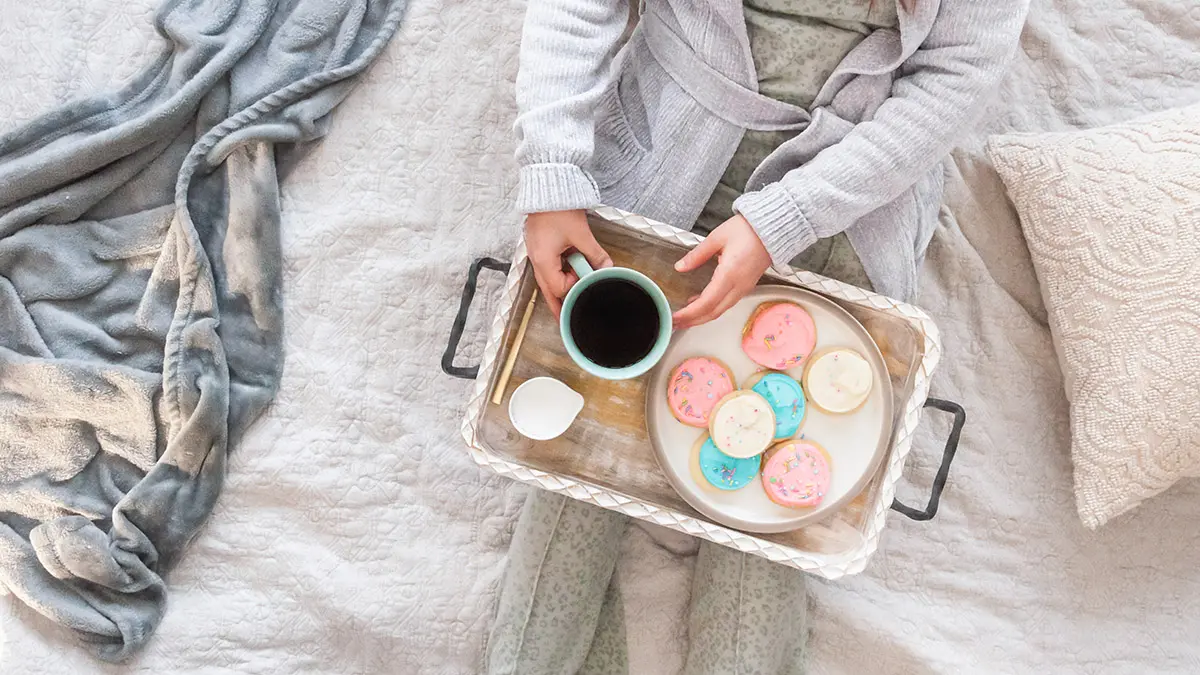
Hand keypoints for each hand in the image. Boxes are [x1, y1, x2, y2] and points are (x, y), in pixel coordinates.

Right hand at [524, 210, 612, 317]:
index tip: (587, 283)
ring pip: (547, 279)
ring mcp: (535, 253)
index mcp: (544, 260)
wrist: (546, 187)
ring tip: (572, 293)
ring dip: (560, 286)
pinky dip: (558, 272)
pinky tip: (568, 271)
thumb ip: (595, 255)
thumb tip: (608, 268)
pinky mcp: (539, 246)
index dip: (574, 288)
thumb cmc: (558, 208)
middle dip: (558, 304)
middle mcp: (536, 259)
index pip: (559, 288)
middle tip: (566, 318)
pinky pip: (547, 266)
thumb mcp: (581, 234)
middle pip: (547, 290)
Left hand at [672, 214, 770, 328]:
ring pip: (721, 310)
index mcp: (730, 273)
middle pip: (714, 312)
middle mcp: (739, 285)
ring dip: (702, 316)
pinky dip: (712, 307)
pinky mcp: (746, 285)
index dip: (690, 313)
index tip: (676, 317)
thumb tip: (680, 267)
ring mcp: (744, 287)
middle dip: (693, 320)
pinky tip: (700, 303)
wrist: (771, 228)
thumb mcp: (717, 237)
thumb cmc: (748, 230)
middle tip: (676, 322)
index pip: (706, 302)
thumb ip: (697, 255)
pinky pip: (727, 302)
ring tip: (685, 317)